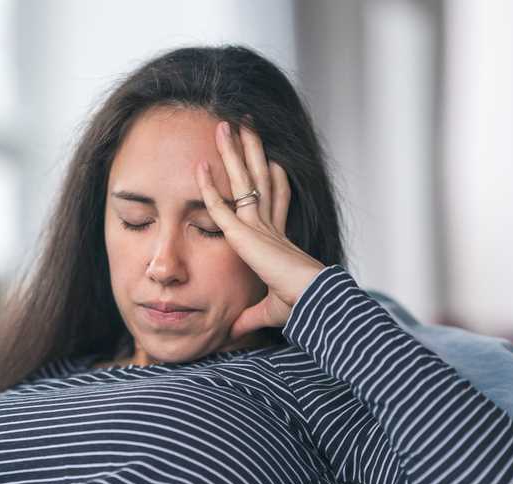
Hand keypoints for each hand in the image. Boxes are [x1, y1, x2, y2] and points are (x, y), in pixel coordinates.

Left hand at [194, 118, 327, 338]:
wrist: (312, 305)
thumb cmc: (301, 308)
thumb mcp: (268, 311)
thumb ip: (249, 316)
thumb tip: (234, 331)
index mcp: (278, 239)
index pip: (273, 200)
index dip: (272, 178)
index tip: (270, 159)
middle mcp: (270, 225)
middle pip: (259, 178)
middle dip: (250, 151)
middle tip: (243, 124)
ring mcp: (259, 225)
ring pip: (243, 179)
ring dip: (233, 151)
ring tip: (226, 124)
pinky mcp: (247, 234)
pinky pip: (222, 205)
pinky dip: (210, 186)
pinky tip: (200, 166)